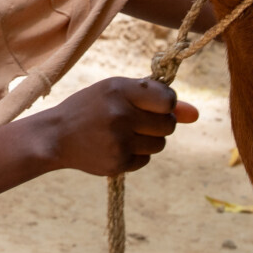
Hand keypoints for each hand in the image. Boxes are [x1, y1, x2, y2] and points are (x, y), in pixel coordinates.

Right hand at [32, 77, 199, 175]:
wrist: (56, 135)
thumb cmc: (92, 107)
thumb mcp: (119, 92)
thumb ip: (157, 99)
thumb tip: (196, 114)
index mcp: (120, 89)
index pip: (168, 100)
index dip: (168, 104)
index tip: (156, 105)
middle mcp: (120, 114)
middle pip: (168, 125)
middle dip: (160, 123)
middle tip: (138, 120)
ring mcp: (118, 141)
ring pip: (160, 145)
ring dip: (149, 140)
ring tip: (125, 133)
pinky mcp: (117, 163)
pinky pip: (145, 160)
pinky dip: (136, 155)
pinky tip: (116, 147)